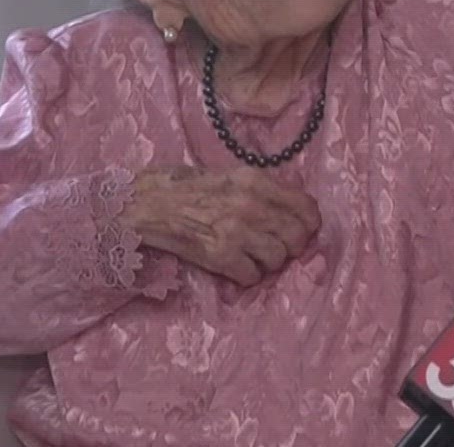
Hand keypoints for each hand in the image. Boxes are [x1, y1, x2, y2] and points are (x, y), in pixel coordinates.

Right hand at [120, 165, 321, 285]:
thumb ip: (259, 189)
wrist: (143, 205)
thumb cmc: (182, 187)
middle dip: (291, 247)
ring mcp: (236, 231)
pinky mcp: (219, 256)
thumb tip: (289, 208)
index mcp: (255, 180)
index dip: (309, 224)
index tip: (304, 231)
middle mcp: (251, 205)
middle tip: (278, 249)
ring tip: (252, 257)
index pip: (306, 207)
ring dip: (268, 263)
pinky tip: (235, 268)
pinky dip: (246, 277)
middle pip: (297, 237)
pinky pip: (252, 276)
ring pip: (278, 259)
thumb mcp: (228, 175)